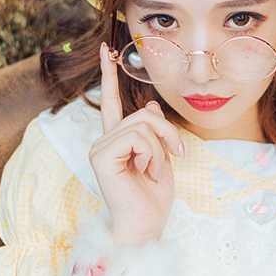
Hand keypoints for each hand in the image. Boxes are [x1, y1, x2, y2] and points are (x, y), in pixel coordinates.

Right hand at [89, 43, 183, 245]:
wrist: (145, 227)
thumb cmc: (152, 199)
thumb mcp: (162, 158)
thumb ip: (154, 132)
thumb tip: (149, 105)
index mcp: (117, 140)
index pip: (110, 101)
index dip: (109, 74)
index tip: (106, 49)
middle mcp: (104, 140)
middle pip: (143, 114)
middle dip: (167, 133)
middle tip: (175, 155)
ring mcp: (100, 147)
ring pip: (143, 125)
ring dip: (160, 148)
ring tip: (155, 170)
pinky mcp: (102, 156)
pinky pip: (137, 137)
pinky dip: (151, 154)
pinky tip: (146, 171)